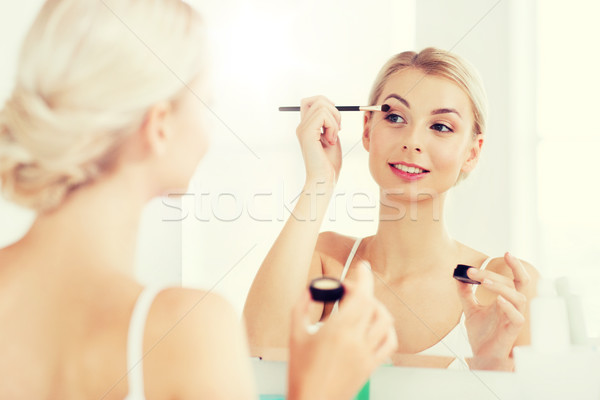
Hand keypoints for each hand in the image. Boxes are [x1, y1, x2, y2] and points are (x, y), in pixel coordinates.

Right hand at [288, 263, 396, 399]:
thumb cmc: (300, 372)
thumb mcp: (294, 334)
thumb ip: (302, 306)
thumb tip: (312, 289)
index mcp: (338, 331)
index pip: (361, 296)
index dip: (364, 278)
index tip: (361, 266)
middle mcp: (357, 341)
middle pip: (372, 305)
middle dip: (363, 291)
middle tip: (348, 289)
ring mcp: (367, 354)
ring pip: (385, 322)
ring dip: (376, 307)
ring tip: (362, 305)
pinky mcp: (371, 366)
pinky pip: (389, 342)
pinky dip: (386, 329)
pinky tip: (375, 326)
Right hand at [296, 96, 342, 184]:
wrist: (324, 179)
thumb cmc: (329, 164)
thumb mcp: (331, 137)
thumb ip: (329, 124)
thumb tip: (333, 109)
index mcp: (306, 127)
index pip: (310, 101)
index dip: (326, 104)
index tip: (335, 121)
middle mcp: (302, 126)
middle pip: (317, 99)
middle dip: (334, 110)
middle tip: (337, 129)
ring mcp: (303, 129)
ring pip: (322, 105)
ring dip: (334, 119)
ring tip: (334, 136)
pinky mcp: (307, 133)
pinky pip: (323, 115)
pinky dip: (332, 126)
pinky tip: (331, 140)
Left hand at [457, 253, 530, 366]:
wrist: (481, 356)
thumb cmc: (481, 333)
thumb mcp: (470, 309)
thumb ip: (465, 293)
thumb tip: (458, 276)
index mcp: (506, 299)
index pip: (516, 279)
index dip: (515, 266)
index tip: (505, 253)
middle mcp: (513, 306)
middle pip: (515, 283)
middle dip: (493, 274)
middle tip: (473, 271)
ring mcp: (514, 317)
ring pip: (519, 297)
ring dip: (502, 287)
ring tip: (484, 282)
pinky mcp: (513, 330)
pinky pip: (517, 317)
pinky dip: (509, 307)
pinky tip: (498, 300)